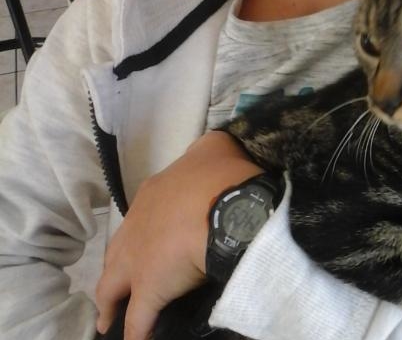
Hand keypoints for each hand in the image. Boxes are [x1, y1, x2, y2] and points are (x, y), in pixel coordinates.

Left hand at [95, 131, 263, 339]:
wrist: (227, 201)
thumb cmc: (224, 171)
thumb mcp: (215, 147)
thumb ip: (208, 148)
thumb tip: (213, 146)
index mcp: (153, 193)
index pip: (141, 217)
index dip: (142, 233)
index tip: (149, 243)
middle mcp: (136, 225)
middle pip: (117, 252)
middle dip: (116, 270)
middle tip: (117, 286)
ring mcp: (138, 260)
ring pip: (113, 287)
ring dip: (111, 303)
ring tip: (109, 319)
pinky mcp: (149, 290)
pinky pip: (138, 320)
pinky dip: (135, 332)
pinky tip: (136, 339)